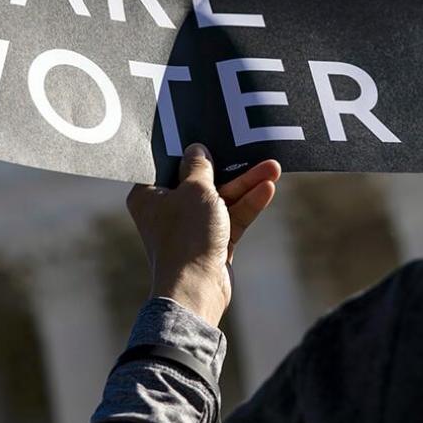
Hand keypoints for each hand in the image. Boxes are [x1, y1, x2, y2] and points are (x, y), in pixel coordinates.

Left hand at [126, 143, 281, 326]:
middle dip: (231, 168)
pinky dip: (247, 204)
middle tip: (253, 151)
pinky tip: (267, 189)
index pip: (170, 164)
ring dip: (246, 184)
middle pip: (202, 180)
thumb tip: (197, 149)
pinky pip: (231, 216)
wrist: (197, 289)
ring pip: (221, 198)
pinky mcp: (211, 242)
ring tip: (273, 168)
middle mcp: (167, 210)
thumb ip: (200, 166)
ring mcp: (190, 227)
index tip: (210, 133)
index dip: (191, 149)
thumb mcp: (196, 190)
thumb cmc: (187, 236)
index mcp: (149, 195)